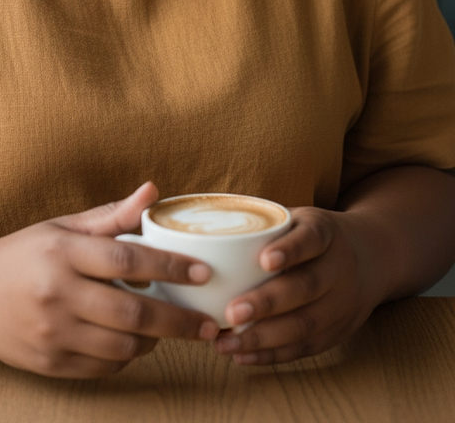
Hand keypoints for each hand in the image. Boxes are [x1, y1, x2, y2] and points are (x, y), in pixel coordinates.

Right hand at [0, 182, 217, 377]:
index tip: (203, 273)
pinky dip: (127, 356)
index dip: (170, 268)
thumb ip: (111, 216)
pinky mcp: (49, 363)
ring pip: (123, 346)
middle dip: (178, 320)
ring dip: (154, 340)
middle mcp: (56, 294)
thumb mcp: (62, 227)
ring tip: (166, 328)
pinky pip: (104, 366)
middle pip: (132, 313)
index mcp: (61, 251)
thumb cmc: (22, 254)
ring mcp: (51, 333)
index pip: (127, 260)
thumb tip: (154, 191)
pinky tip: (132, 340)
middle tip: (208, 323)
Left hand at [214, 206, 385, 365]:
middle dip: (267, 303)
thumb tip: (203, 230)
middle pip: (306, 287)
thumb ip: (262, 225)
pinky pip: (304, 348)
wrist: (370, 257)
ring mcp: (342, 303)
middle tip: (231, 312)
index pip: (311, 239)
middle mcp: (340, 268)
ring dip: (263, 337)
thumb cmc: (312, 236)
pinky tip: (242, 355)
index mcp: (326, 233)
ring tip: (225, 342)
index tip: (264, 260)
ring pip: (305, 324)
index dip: (290, 250)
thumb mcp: (299, 218)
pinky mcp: (337, 332)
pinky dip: (272, 354)